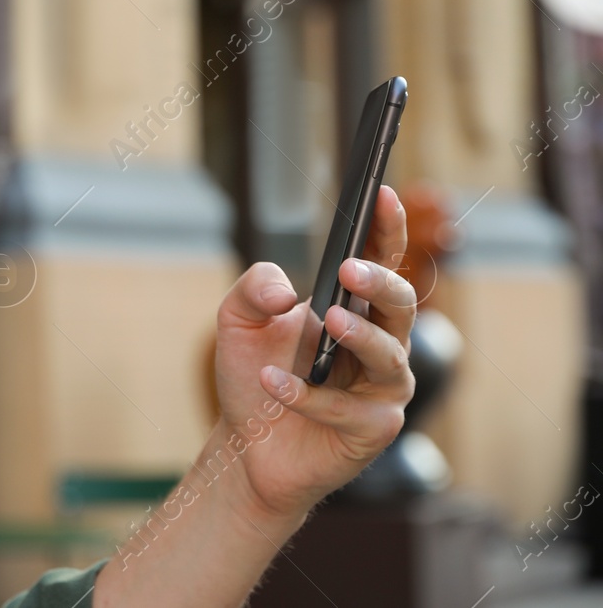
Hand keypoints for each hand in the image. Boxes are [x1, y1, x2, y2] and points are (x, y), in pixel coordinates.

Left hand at [212, 185, 416, 519]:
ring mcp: (381, 389)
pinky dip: (306, 394)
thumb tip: (286, 292)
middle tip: (348, 269)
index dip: (388, 228)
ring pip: (389, 357)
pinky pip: (345, 409)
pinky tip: (273, 381)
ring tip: (328, 321)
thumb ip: (253, 288)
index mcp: (355, 308)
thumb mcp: (237, 321)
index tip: (380, 194)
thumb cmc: (254, 373)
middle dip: (380, 282)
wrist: (246, 444)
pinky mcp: (371, 431)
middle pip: (401, 304)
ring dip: (359, 336)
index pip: (382, 261)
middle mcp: (380, 344)